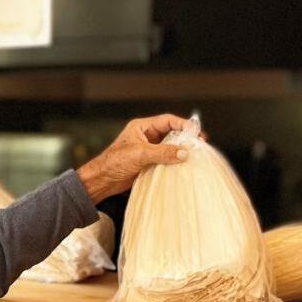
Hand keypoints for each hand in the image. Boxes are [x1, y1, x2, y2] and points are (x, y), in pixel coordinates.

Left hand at [77, 114, 202, 202]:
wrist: (101, 180)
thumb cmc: (112, 163)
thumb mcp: (140, 154)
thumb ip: (162, 152)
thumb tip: (184, 152)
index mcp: (142, 127)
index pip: (167, 120)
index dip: (183, 124)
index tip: (195, 132)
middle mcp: (146, 136)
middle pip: (171, 133)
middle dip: (185, 138)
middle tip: (199, 144)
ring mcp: (148, 150)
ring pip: (170, 147)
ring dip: (181, 150)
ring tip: (194, 155)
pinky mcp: (148, 162)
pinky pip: (166, 159)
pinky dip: (175, 161)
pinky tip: (183, 165)